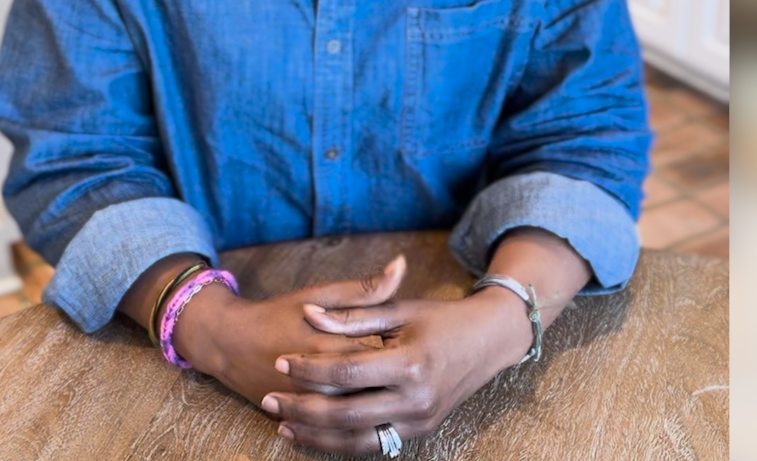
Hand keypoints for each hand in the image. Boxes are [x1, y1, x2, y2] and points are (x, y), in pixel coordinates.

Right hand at [173, 256, 408, 410]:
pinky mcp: (302, 417)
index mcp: (332, 343)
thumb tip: (401, 266)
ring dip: (379, 401)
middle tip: (406, 368)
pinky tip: (371, 409)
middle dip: (393, 378)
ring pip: (358, 410)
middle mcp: (322, 379)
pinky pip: (337, 426)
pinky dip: (356, 420)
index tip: (414, 340)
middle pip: (374, 385)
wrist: (229, 344)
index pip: (383, 353)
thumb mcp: (320, 293)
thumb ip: (364, 288)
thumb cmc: (278, 314)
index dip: (403, 348)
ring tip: (390, 387)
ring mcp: (311, 403)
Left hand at [259, 286, 533, 453]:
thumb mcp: (399, 310)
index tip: (280, 361)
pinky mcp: (419, 432)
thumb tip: (309, 314)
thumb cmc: (440, 319)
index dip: (309, 367)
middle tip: (269, 399)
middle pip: (345, 412)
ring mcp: (419, 421)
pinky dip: (340, 444)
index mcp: (409, 363)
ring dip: (316, 435)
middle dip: (302, 408)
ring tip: (282, 425)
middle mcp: (415, 399)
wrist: (487, 341)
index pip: (345, 371)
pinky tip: (314, 436)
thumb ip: (353, 315)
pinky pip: (373, 445)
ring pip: (356, 439)